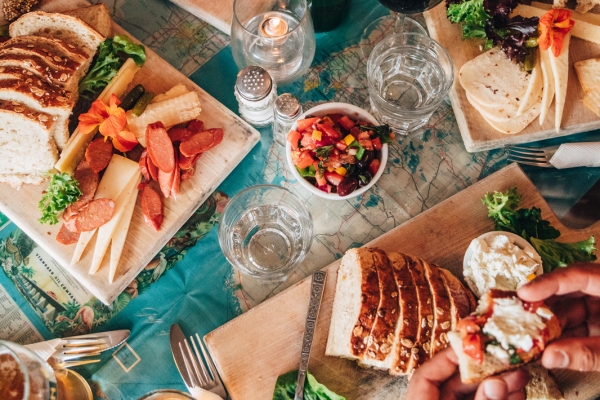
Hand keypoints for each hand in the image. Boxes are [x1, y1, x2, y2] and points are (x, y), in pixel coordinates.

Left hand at [406, 347, 528, 399]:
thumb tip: (496, 382)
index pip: (424, 377)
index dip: (447, 358)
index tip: (473, 346)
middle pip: (454, 385)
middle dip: (484, 374)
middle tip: (509, 362)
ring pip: (474, 398)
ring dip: (499, 388)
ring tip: (520, 376)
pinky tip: (519, 393)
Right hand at [517, 262, 599, 371]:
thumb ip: (587, 353)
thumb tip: (550, 356)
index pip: (579, 275)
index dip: (549, 283)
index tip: (525, 293)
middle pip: (568, 291)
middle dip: (542, 306)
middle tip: (516, 315)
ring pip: (568, 310)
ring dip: (547, 324)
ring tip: (525, 334)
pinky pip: (576, 325)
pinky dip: (559, 335)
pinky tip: (543, 344)